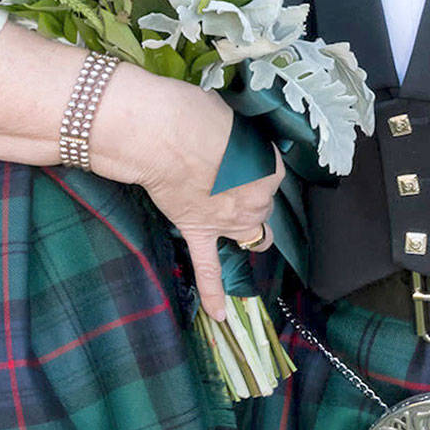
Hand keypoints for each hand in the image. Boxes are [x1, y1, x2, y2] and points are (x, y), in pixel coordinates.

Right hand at [90, 65, 282, 322]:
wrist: (159, 135)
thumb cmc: (195, 115)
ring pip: (249, 234)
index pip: (270, 171)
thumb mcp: (231, 117)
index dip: (252, 162)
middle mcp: (255, 201)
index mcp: (269, 169)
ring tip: (241, 227)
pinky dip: (213, 293)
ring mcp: (226, 221)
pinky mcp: (197, 232)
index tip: (236, 152)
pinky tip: (219, 314)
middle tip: (227, 175)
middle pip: (262, 204)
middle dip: (249, 193)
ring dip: (247, 230)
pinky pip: (208, 270)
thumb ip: (239, 138)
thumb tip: (231, 139)